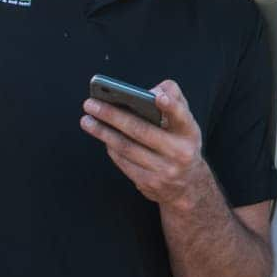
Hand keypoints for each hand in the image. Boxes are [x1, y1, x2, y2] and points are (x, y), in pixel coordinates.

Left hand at [82, 79, 212, 209]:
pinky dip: (111, 148)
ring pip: (128, 148)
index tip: (157, 97)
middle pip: (142, 131)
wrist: (188, 185)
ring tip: (87, 120)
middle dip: (113, 116)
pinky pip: (124, 163)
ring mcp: (164, 170)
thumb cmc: (181, 144)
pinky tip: (101, 136)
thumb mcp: (185, 123)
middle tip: (91, 104)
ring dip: (103, 133)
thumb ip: (173, 100)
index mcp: (189, 132)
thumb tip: (150, 91)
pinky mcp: (149, 183)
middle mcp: (180, 152)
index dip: (170, 107)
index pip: (181, 116)